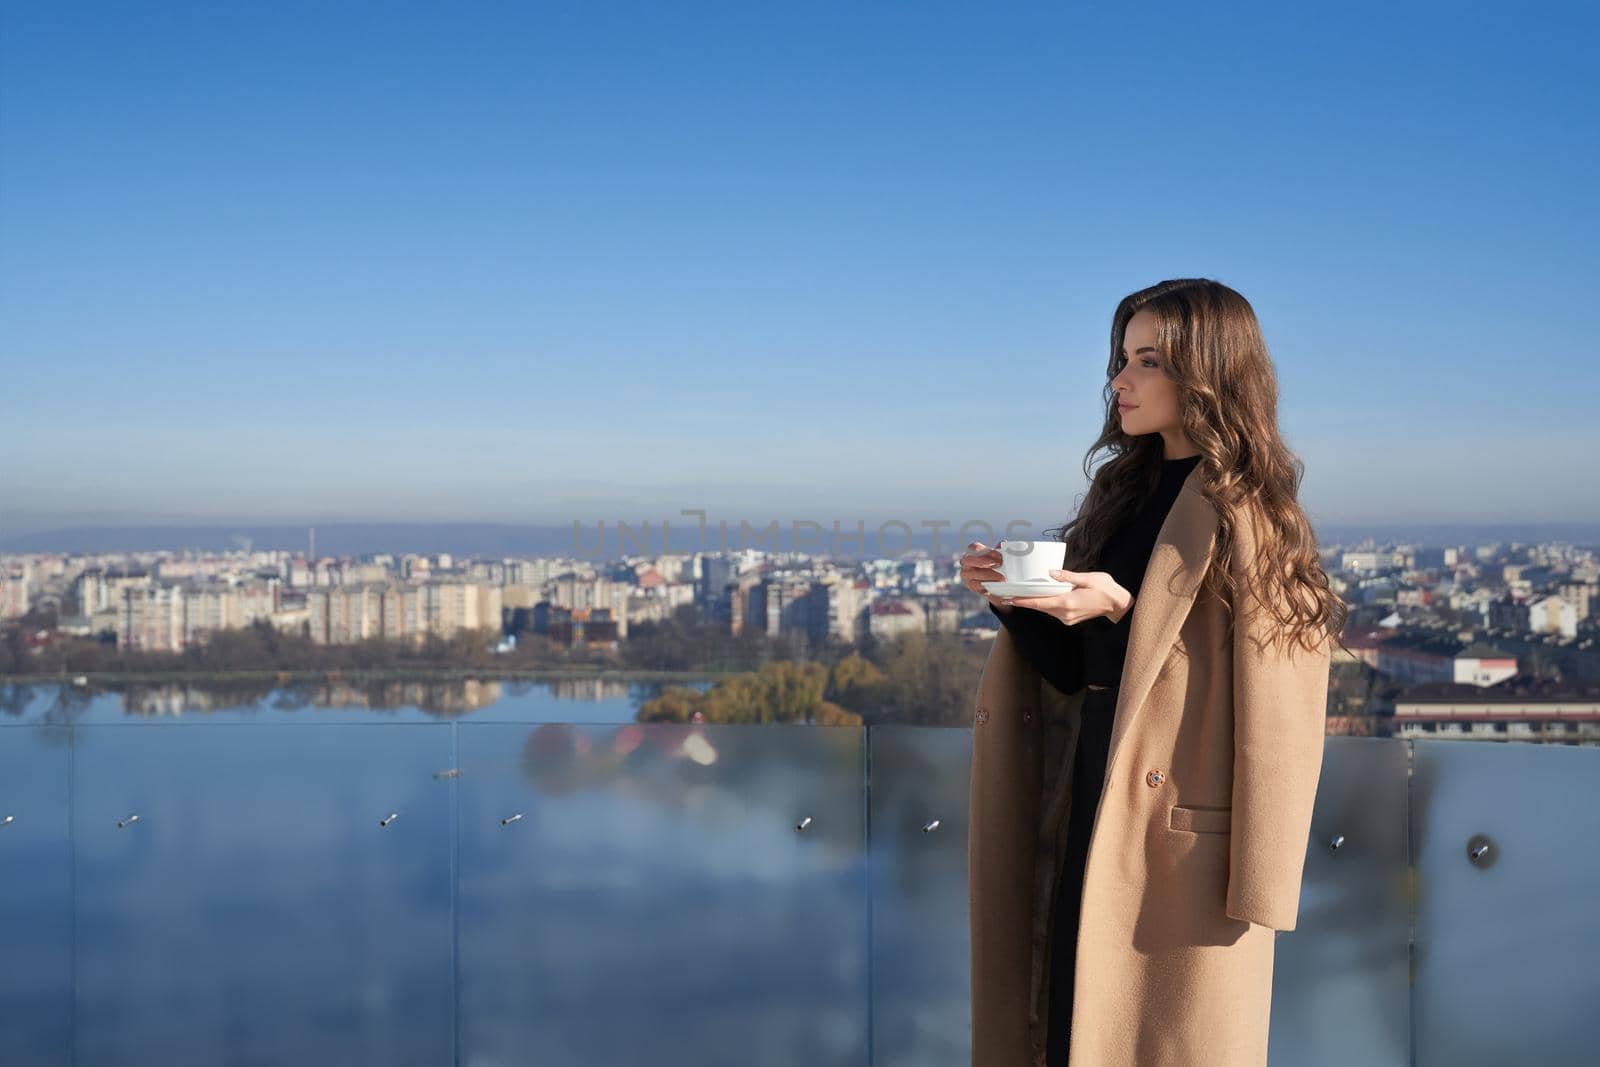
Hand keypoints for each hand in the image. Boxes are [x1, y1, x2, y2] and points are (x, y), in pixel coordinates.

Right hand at [958, 541, 1013, 611]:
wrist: (991, 582)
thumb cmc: (992, 566)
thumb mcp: (996, 557)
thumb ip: (999, 550)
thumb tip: (1002, 543)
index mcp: (971, 552)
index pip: (974, 547)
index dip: (986, 550)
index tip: (998, 556)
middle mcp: (965, 563)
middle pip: (969, 559)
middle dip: (984, 561)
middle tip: (998, 564)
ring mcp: (966, 575)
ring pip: (975, 573)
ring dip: (990, 575)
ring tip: (1003, 577)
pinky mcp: (970, 586)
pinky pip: (978, 585)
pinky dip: (988, 585)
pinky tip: (997, 584)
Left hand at [1002, 567, 1133, 625]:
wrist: (1118, 605)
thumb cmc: (1106, 589)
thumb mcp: (1088, 578)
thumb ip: (1068, 576)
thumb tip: (1051, 572)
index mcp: (1068, 603)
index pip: (1040, 603)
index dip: (1024, 601)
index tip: (1010, 599)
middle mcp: (1065, 613)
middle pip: (1039, 606)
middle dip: (1024, 601)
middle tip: (1008, 594)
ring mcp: (1067, 618)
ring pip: (1045, 609)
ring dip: (1033, 602)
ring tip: (1018, 594)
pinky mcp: (1069, 618)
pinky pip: (1052, 610)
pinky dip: (1043, 604)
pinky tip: (1037, 596)